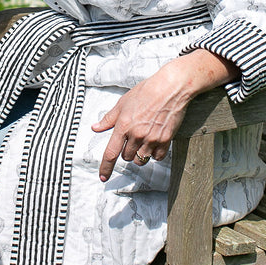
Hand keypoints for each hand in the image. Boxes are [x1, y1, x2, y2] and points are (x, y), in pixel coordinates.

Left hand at [91, 49, 236, 181]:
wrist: (170, 88)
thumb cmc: (146, 92)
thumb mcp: (123, 102)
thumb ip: (109, 118)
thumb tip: (95, 128)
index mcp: (123, 125)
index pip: (111, 153)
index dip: (105, 167)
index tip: (103, 177)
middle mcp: (136, 135)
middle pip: (126, 157)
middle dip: (126, 151)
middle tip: (132, 138)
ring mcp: (152, 139)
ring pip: (141, 160)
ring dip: (140, 155)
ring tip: (143, 142)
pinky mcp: (166, 140)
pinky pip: (157, 157)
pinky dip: (155, 154)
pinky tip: (155, 143)